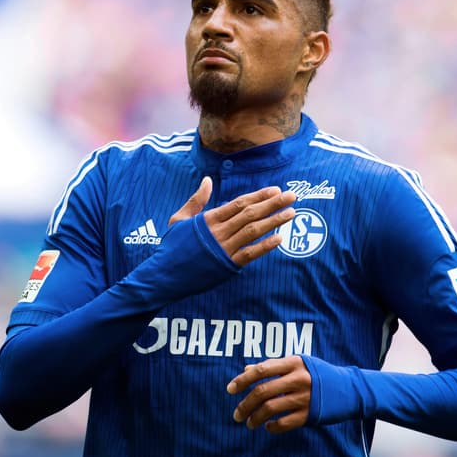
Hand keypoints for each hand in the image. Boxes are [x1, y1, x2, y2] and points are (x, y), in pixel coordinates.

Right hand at [169, 177, 295, 266]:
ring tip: (291, 213)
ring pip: (253, 231)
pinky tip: (279, 238)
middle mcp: (218, 231)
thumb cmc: (171, 246)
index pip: (239, 203)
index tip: (275, 189)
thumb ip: (196, 200)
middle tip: (292, 196)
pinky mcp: (226, 265)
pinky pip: (249, 254)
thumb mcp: (179, 219)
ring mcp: (223, 249)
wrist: (164, 275)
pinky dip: (265, 246)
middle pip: (250, 214)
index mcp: (208, 219)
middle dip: (272, 204)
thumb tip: (208, 180)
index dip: (258, 196)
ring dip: (273, 221)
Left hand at [227, 356, 310, 432]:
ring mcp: (304, 397)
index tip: (229, 389)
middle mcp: (298, 379)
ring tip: (249, 423)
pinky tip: (267, 427)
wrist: (347, 389)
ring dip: (255, 418)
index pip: (261, 370)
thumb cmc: (317, 374)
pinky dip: (272, 427)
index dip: (243, 380)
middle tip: (236, 414)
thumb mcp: (297, 364)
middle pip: (263, 392)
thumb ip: (272, 366)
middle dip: (245, 404)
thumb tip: (246, 369)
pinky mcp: (310, 414)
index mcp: (293, 363)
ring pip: (270, 409)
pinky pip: (284, 423)